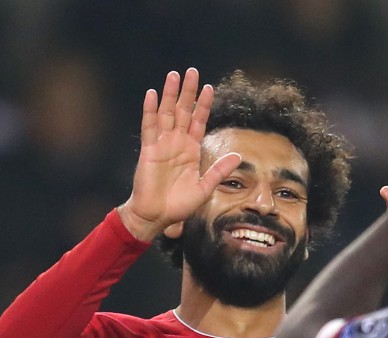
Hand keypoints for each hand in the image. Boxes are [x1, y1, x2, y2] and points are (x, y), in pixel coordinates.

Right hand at [117, 68, 240, 240]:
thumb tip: (238, 155)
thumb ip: (219, 170)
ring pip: (167, 114)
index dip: (204, 105)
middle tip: (192, 71)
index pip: (199, 122)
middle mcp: (177, 143)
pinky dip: (150, 111)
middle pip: (183, 112)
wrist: (157, 216)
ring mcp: (162, 145)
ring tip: (174, 75)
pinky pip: (149, 127)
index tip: (210, 88)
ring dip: (170, 95)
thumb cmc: (179, 205)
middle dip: (188, 92)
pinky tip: (153, 94)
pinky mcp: (149, 151)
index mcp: (191, 150)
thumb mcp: (205, 187)